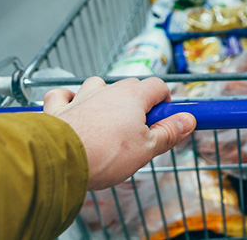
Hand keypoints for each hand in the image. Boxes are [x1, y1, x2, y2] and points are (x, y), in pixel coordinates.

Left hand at [43, 77, 195, 189]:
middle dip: (137, 102)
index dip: (165, 102)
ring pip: (96, 86)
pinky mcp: (57, 108)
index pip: (158, 86)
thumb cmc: (106, 155)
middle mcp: (107, 90)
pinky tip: (71, 109)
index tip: (166, 119)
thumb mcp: (147, 149)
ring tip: (106, 121)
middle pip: (129, 86)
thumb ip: (169, 133)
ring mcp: (80, 97)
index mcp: (133, 97)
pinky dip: (67, 99)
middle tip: (139, 129)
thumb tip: (188, 120)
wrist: (61, 161)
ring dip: (103, 97)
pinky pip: (62, 95)